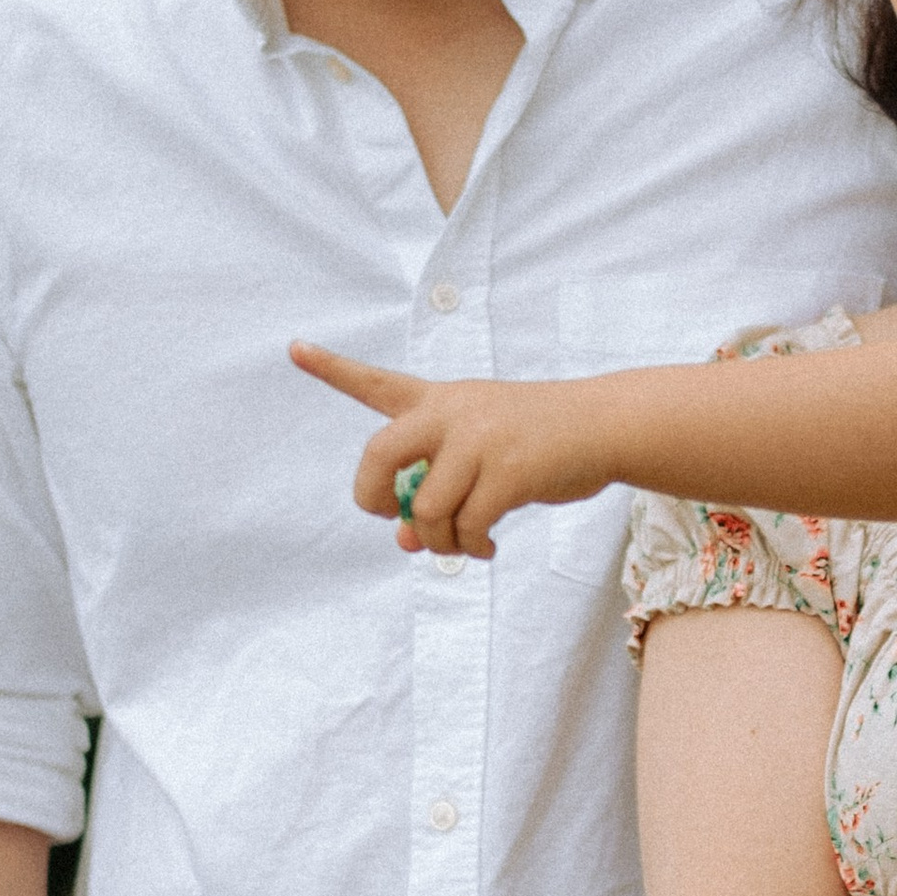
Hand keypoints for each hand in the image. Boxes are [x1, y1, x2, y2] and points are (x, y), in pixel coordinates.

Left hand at [292, 344, 613, 558]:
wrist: (602, 426)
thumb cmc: (538, 443)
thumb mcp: (480, 460)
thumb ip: (436, 494)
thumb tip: (407, 541)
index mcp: (439, 400)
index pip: (376, 383)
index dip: (331, 368)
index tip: (294, 348)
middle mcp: (451, 413)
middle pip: (379, 458)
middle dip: (374, 500)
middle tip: (396, 521)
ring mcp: (479, 440)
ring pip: (427, 511)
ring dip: (438, 542)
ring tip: (464, 544)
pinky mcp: (508, 471)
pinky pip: (467, 527)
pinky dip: (471, 547)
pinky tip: (487, 547)